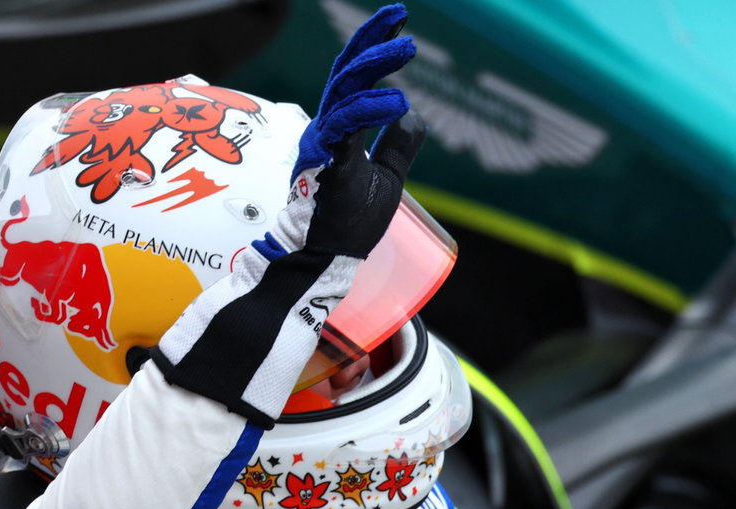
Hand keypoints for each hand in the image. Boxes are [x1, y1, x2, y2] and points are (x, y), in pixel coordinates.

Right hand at [269, 2, 423, 260]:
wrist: (326, 258)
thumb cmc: (347, 222)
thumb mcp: (386, 177)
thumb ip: (397, 145)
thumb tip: (413, 113)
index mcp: (339, 130)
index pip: (354, 78)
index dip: (373, 47)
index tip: (398, 23)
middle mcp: (326, 129)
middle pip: (346, 71)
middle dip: (372, 41)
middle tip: (401, 19)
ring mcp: (322, 143)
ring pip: (344, 88)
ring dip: (376, 64)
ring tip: (406, 47)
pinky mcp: (324, 162)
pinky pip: (345, 125)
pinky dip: (370, 109)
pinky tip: (396, 100)